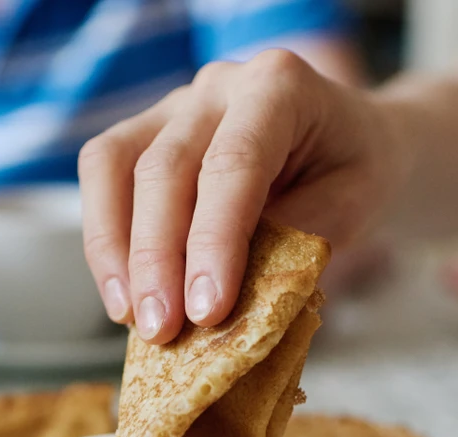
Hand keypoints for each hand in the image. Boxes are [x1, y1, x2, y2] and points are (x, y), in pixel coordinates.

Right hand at [77, 50, 405, 343]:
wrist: (349, 138)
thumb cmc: (354, 170)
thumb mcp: (353, 205)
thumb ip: (298, 240)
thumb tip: (238, 298)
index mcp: (280, 86)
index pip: (234, 163)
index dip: (214, 241)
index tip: (206, 310)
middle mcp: (219, 85)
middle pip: (166, 167)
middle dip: (158, 258)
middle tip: (162, 330)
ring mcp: (175, 104)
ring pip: (115, 165)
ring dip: (116, 250)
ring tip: (132, 318)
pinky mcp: (145, 130)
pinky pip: (103, 175)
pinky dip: (106, 239)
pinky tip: (123, 295)